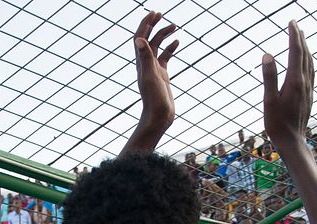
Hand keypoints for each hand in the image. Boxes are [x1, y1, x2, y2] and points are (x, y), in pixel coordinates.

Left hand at [133, 11, 178, 128]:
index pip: (140, 38)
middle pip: (147, 39)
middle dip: (153, 25)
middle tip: (161, 14)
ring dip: (163, 35)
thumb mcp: (150, 76)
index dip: (145, 24)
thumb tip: (138, 39)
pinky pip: (165, 58)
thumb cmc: (153, 99)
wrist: (158, 117)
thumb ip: (145, 58)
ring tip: (174, 26)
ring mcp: (154, 69)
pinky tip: (177, 42)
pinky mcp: (162, 75)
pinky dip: (170, 48)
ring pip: (157, 47)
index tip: (154, 13)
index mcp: (141, 62)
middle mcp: (146, 64)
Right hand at [261, 21, 312, 150]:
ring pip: (309, 62)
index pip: (296, 52)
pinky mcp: (309, 95)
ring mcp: (309, 89)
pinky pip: (311, 72)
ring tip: (301, 37)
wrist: (292, 141)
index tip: (291, 22)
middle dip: (300, 38)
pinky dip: (308, 60)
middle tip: (295, 24)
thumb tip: (268, 55)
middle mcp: (305, 82)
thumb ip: (269, 77)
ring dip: (305, 48)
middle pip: (305, 55)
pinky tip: (306, 61)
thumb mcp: (269, 101)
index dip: (294, 36)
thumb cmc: (277, 124)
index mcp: (295, 81)